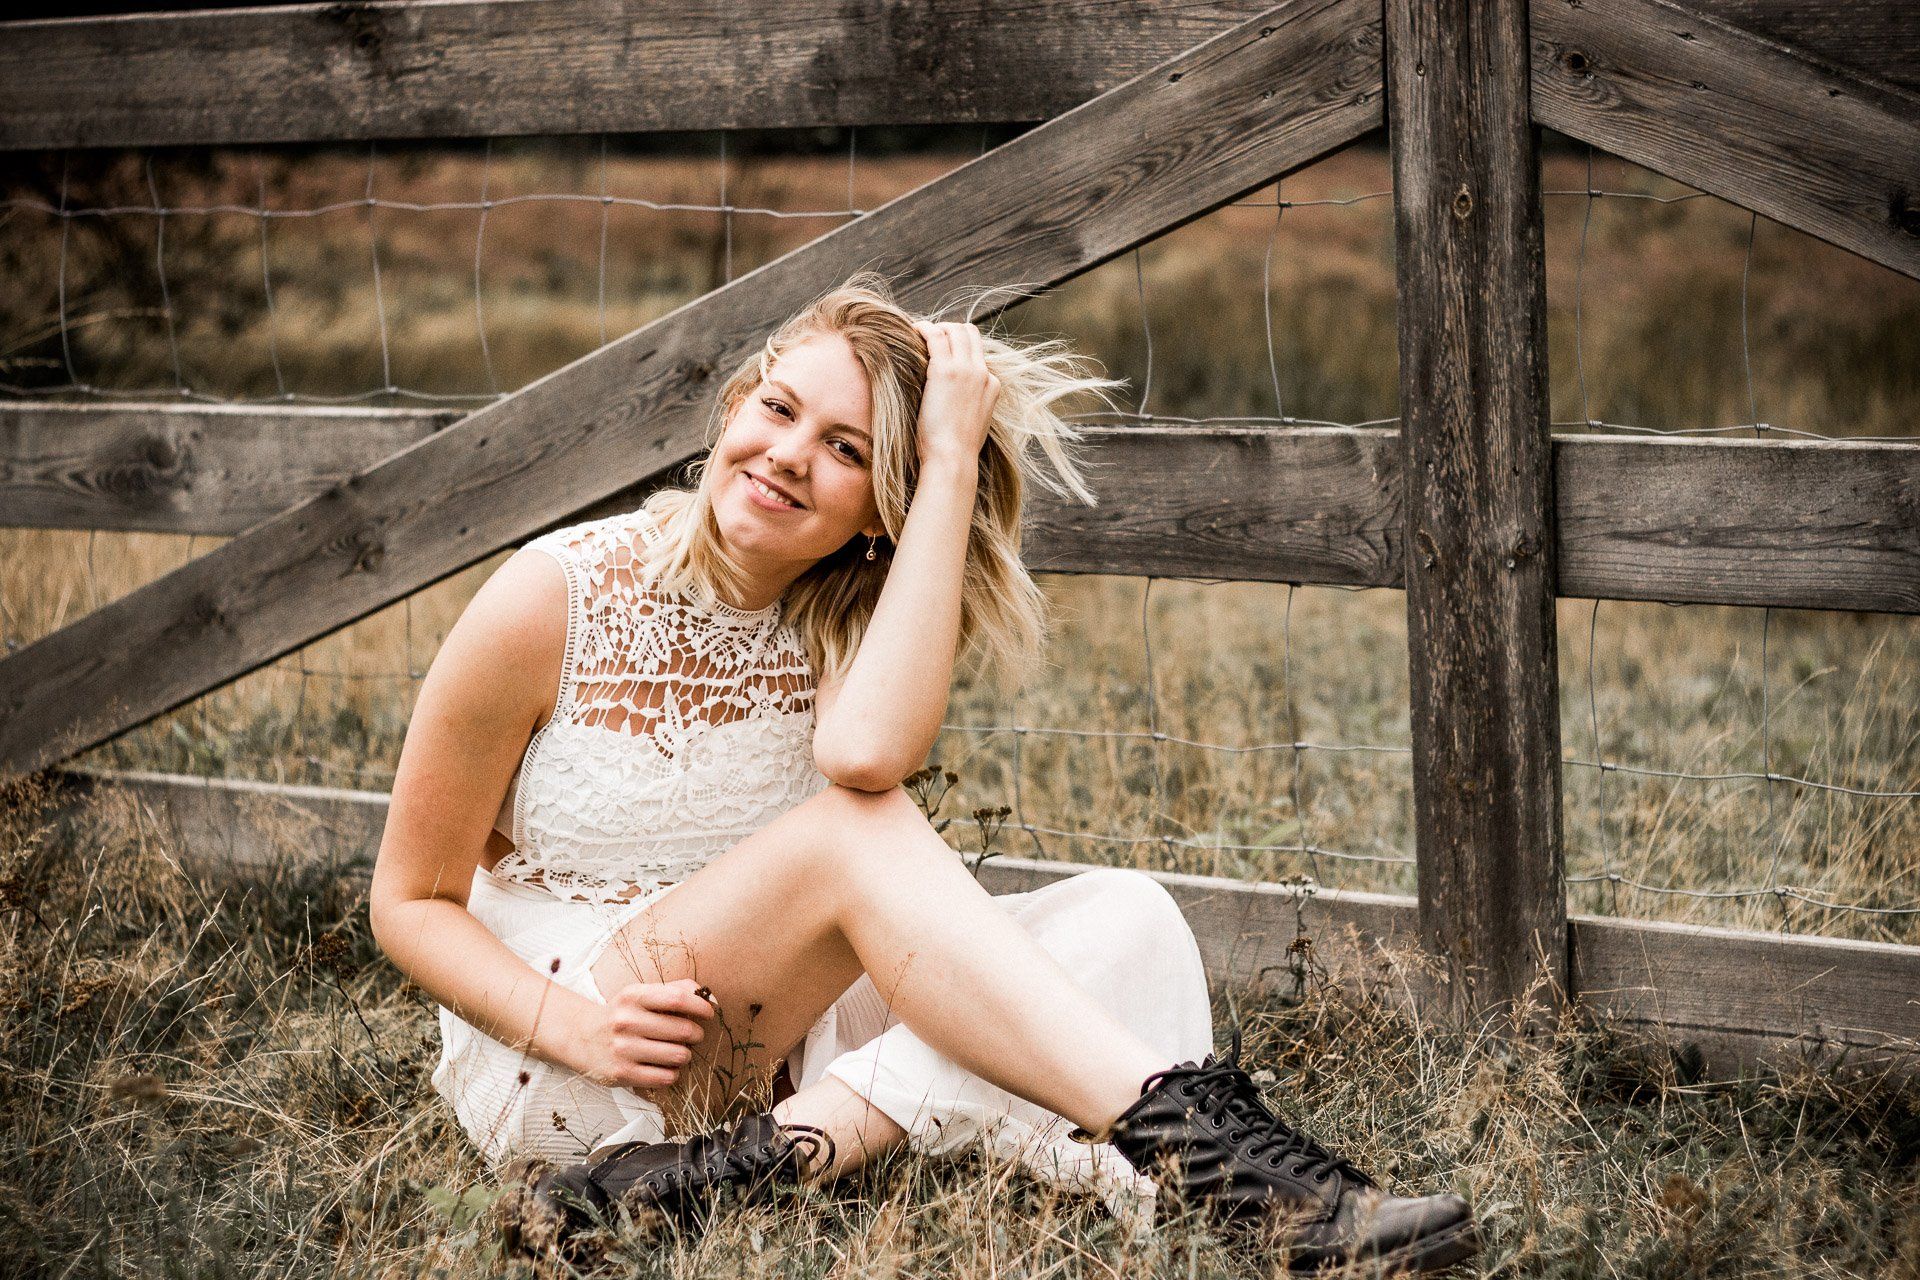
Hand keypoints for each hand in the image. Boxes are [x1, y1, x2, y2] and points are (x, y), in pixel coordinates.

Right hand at [564, 976, 715, 1091]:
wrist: (581, 1037)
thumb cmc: (621, 1014)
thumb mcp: (640, 994)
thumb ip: (674, 989)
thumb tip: (710, 996)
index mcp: (633, 997)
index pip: (677, 999)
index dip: (700, 1006)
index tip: (709, 1013)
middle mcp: (626, 1022)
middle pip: (683, 1030)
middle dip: (696, 1034)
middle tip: (693, 1035)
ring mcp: (623, 1049)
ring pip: (677, 1055)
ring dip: (685, 1054)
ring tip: (678, 1051)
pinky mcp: (622, 1074)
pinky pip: (665, 1077)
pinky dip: (673, 1073)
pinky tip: (666, 1067)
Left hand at [912, 320, 1000, 468]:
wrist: (953, 458)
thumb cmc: (956, 450)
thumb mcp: (972, 423)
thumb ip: (968, 405)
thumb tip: (951, 403)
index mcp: (992, 385)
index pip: (977, 353)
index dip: (958, 346)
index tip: (941, 349)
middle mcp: (983, 373)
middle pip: (969, 333)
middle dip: (949, 329)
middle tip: (929, 336)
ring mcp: (966, 369)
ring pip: (954, 330)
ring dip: (936, 327)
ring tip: (918, 332)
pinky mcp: (945, 371)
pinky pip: (935, 336)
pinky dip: (924, 329)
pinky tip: (911, 331)